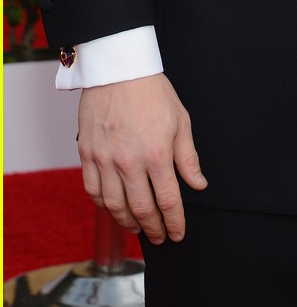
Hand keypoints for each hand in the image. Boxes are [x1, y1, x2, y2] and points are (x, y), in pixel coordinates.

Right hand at [78, 74, 206, 244]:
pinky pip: (93, 191)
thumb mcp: (180, 120)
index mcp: (156, 153)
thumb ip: (188, 157)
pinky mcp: (88, 154)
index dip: (175, 222)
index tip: (178, 233)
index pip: (168, 200)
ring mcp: (105, 160)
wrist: (118, 69)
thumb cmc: (152, 92)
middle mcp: (129, 162)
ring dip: (127, 223)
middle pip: (141, 209)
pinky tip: (113, 209)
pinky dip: (103, 206)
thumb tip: (198, 184)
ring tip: (138, 228)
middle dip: (153, 228)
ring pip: (114, 206)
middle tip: (160, 237)